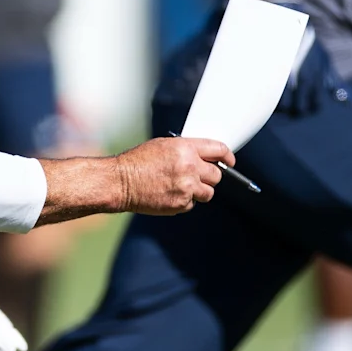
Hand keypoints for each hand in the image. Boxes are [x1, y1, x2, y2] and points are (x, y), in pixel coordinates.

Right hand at [114, 137, 229, 213]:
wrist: (121, 182)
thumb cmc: (138, 162)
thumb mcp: (163, 146)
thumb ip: (186, 150)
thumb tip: (205, 157)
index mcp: (185, 148)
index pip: (219, 150)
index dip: (227, 156)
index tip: (230, 161)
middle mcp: (189, 167)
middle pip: (217, 175)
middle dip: (211, 176)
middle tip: (199, 177)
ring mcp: (186, 187)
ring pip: (208, 193)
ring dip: (200, 191)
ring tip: (182, 187)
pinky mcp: (181, 203)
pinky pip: (192, 204)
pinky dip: (184, 201)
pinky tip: (169, 194)